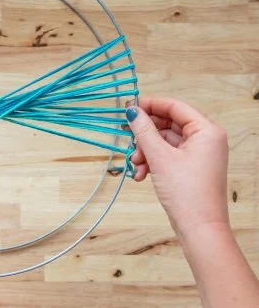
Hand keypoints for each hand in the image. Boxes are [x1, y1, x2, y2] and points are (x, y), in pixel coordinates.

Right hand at [125, 97, 229, 237]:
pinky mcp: (190, 168)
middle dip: (145, 134)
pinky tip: (140, 174)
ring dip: (146, 151)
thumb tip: (132, 111)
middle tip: (126, 137)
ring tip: (134, 164)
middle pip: (168, 125)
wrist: (199, 228)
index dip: (150, 105)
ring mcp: (198, 155)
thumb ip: (144, 131)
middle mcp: (205, 140)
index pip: (175, 107)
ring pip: (164, 142)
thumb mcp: (160, 157)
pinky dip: (152, 162)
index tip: (129, 108)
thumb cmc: (186, 192)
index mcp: (207, 131)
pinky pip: (167, 156)